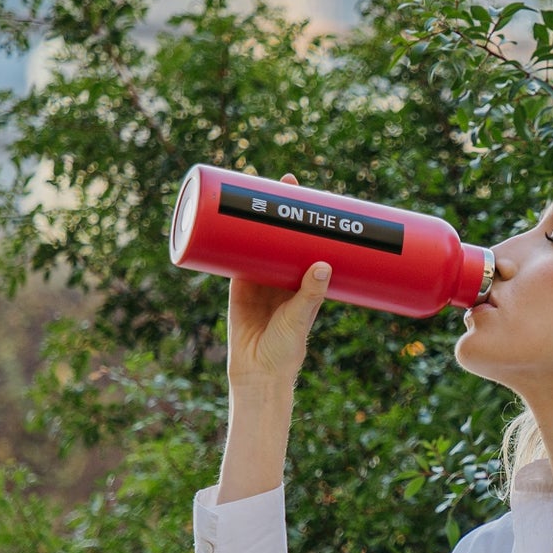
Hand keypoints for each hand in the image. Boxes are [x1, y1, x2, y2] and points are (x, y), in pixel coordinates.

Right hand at [227, 171, 331, 390]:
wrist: (257, 373)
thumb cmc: (287, 349)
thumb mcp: (301, 317)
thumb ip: (311, 293)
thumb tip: (324, 263)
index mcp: (303, 280)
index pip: (307, 242)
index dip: (309, 220)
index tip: (316, 195)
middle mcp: (282, 275)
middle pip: (281, 234)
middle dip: (282, 208)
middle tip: (287, 180)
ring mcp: (258, 278)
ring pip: (258, 240)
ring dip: (255, 218)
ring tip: (257, 189)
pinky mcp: (236, 285)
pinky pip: (234, 256)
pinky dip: (231, 238)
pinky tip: (229, 217)